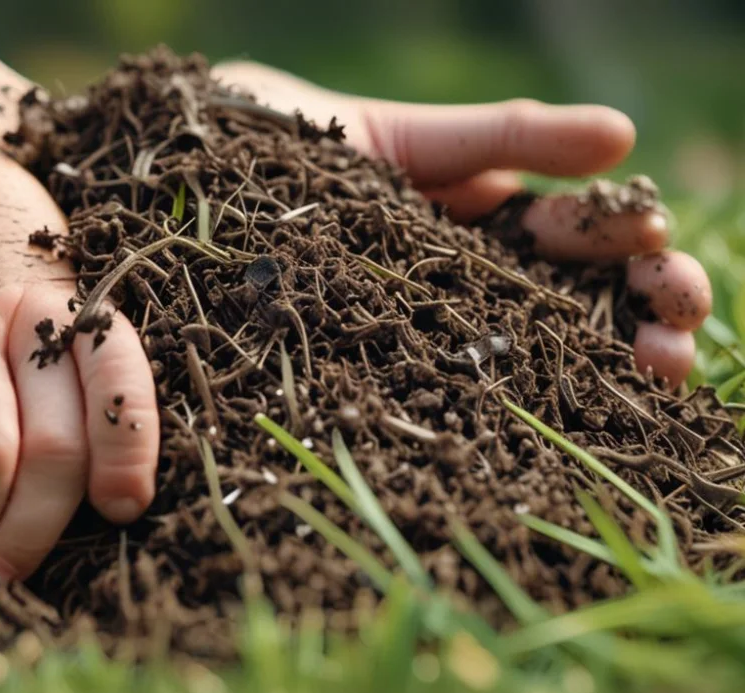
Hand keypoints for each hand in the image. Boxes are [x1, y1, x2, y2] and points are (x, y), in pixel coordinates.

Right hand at [0, 75, 158, 589]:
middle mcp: (33, 326)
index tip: (123, 511)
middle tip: (6, 579)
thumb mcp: (88, 304)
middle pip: (50, 444)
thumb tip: (103, 501)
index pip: (124, 385)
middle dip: (34, 530)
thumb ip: (96, 383)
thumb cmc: (41, 265)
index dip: (130, 454)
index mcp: (93, 317)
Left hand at [212, 61, 711, 384]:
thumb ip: (500, 138)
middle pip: (564, 296)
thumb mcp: (398, 136)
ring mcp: (410, 327)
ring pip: (527, 347)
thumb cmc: (271, 143)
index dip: (620, 242)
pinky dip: (521, 402)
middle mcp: (447, 279)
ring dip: (607, 356)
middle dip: (637, 303)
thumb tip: (625, 134)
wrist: (162, 179)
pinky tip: (583, 411)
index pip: (565, 234)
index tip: (656, 247)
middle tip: (679, 314)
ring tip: (662, 364)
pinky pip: (452, 390)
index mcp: (462, 216)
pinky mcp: (366, 372)